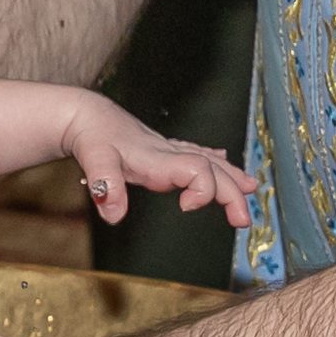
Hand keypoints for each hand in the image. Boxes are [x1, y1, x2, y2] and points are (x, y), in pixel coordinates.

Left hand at [65, 98, 257, 227]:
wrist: (84, 115)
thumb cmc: (91, 136)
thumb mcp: (93, 161)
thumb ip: (105, 186)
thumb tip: (114, 215)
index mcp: (158, 159)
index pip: (198, 171)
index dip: (204, 190)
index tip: (186, 208)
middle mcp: (169, 154)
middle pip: (212, 170)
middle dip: (232, 194)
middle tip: (243, 221)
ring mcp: (167, 150)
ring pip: (209, 161)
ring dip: (231, 176)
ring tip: (250, 190)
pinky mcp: (162, 149)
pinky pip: (196, 154)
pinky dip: (214, 160)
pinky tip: (224, 159)